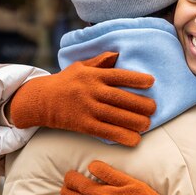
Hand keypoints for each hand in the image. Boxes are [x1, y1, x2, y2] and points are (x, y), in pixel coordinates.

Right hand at [10, 52, 155, 145]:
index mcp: (93, 75)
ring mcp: (87, 108)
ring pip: (115, 116)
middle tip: (154, 109)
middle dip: (140, 104)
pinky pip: (106, 132)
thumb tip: (118, 54)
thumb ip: (100, 62)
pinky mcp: (83, 124)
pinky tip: (135, 139)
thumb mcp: (81, 67)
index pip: (118, 76)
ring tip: (147, 124)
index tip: (152, 82)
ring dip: (134, 121)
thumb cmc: (67, 82)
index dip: (136, 79)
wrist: (41, 100)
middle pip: (120, 98)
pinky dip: (121, 136)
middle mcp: (91, 91)